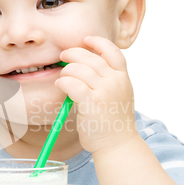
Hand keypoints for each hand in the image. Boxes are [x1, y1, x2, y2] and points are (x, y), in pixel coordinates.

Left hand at [55, 35, 138, 154]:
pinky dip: (63, 82)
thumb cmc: (113, 121)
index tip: (86, 40)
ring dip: (66, 71)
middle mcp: (115, 81)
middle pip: (90, 57)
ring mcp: (104, 91)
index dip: (98, 42)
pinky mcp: (91, 103)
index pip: (112, 51)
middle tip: (64, 56)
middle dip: (73, 54)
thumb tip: (84, 64)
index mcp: (123, 77)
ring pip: (78, 69)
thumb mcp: (118, 95)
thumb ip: (107, 79)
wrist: (117, 144)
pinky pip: (71, 83)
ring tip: (63, 79)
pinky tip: (60, 86)